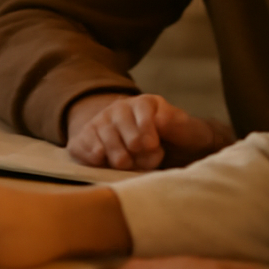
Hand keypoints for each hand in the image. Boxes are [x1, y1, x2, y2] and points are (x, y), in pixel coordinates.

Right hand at [66, 93, 234, 169]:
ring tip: (127, 164)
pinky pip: (81, 145)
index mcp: (144, 103)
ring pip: (100, 136)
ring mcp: (100, 123)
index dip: (144, 128)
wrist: (166, 154)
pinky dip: (91, 156)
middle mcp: (119, 109)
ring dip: (115, 154)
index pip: (140, 110)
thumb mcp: (186, 130)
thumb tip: (159, 120)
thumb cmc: (178, 141)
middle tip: (143, 160)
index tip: (152, 145)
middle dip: (130, 146)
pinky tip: (104, 162)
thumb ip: (176, 124)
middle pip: (116, 124)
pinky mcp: (86, 140)